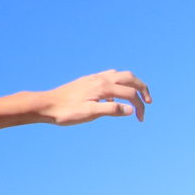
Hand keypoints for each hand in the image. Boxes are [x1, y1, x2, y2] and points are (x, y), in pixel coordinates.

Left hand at [36, 70, 151, 124]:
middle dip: (142, 89)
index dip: (140, 106)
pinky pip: (110, 77)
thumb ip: (111, 110)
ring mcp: (94, 78)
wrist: (46, 104)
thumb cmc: (66, 112)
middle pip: (130, 78)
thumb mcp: (89, 113)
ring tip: (135, 97)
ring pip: (120, 75)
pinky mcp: (88, 80)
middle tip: (149, 102)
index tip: (140, 119)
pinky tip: (113, 98)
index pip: (130, 94)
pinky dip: (119, 84)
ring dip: (132, 84)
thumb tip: (131, 109)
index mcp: (103, 87)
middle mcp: (100, 78)